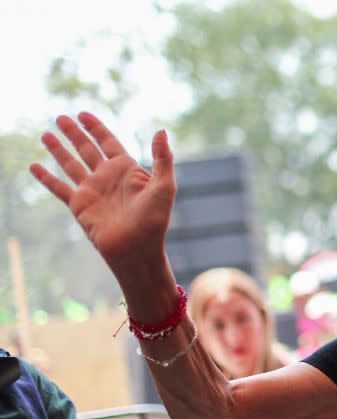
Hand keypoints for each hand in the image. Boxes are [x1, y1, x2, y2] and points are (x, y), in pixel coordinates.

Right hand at [29, 113, 175, 280]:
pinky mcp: (79, 205)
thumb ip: (162, 158)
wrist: (137, 249)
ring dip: (58, 149)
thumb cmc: (154, 220)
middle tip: (60, 117)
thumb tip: (161, 130)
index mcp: (127, 170)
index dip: (96, 128)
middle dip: (74, 133)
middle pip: (87, 148)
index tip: (83, 114)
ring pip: (70, 164)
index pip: (108, 142)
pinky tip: (34, 166)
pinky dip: (46, 177)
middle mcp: (107, 177)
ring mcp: (92, 190)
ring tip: (46, 134)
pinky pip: (59, 187)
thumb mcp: (164, 185)